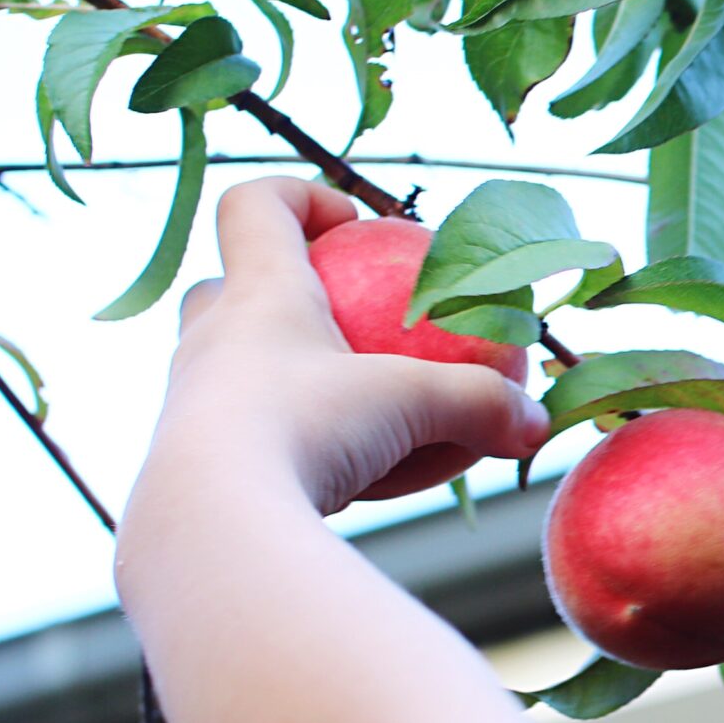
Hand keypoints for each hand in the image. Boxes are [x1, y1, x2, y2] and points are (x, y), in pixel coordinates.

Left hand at [134, 178, 549, 517]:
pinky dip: (286, 447)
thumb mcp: (411, 407)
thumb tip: (535, 424)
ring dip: (281, 379)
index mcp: (258, 294)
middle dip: (277, 295)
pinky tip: (336, 481)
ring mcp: (190, 402)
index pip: (254, 206)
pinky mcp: (189, 464)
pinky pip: (242, 439)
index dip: (297, 198)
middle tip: (341, 324)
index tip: (350, 227)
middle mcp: (211, 339)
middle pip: (224, 286)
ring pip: (229, 368)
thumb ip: (478, 405)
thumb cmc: (306, 432)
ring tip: (346, 415)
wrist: (210, 524)